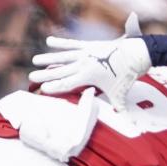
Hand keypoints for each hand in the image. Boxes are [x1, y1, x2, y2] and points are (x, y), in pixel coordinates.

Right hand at [30, 26, 149, 110]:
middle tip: (32, 76)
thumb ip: (118, 108)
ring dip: (48, 58)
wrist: (135, 53)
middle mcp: (84, 64)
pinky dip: (61, 43)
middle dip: (45, 74)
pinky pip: (71, 44)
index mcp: (88, 76)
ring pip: (62, 56)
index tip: (42, 89)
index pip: (67, 83)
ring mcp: (85, 53)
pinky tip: (49, 41)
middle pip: (60, 70)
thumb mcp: (120, 94)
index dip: (54, 87)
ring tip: (35, 60)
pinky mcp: (89, 45)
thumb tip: (124, 123)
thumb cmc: (126, 75)